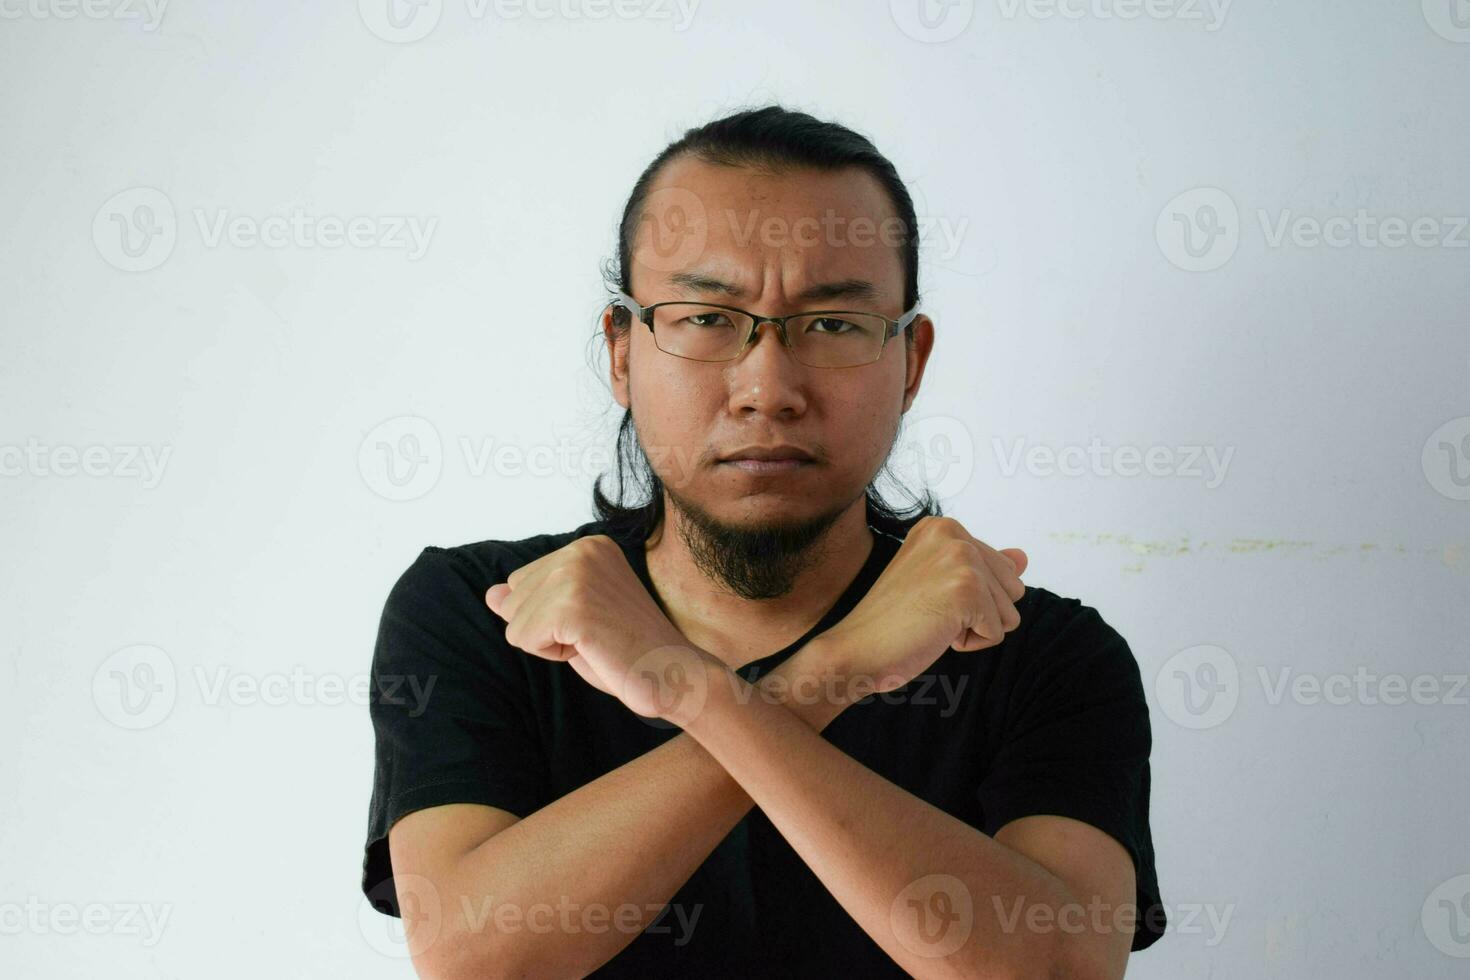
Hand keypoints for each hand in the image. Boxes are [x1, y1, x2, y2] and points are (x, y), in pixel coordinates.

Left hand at [484, 535, 716, 723]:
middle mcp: (581, 550)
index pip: (522, 582)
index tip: (596, 622)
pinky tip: (590, 648)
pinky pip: (522, 638)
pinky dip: (551, 654)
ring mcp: (576, 574)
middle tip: (597, 634)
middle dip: (546, 629)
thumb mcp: (573, 617)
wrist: (672, 673)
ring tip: (596, 641)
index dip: (551, 616)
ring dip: (549, 644)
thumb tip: (491, 594)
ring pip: (515, 621)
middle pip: (514, 599)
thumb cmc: (627, 649)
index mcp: (587, 546)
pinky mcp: (572, 605)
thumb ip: (533, 600)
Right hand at [812, 516, 1026, 699]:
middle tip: (929, 612)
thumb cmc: (893, 622)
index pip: (1001, 570)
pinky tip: (934, 633)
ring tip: (931, 621)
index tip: (926, 598)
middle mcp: (952, 532)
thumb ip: (983, 567)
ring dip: (974, 629)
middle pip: (1012, 588)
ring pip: (1009, 612)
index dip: (970, 599)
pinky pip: (998, 632)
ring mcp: (960, 558)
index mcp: (943, 526)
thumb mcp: (941, 585)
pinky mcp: (967, 589)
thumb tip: (1023, 557)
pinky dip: (970, 644)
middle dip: (979, 612)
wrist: (856, 649)